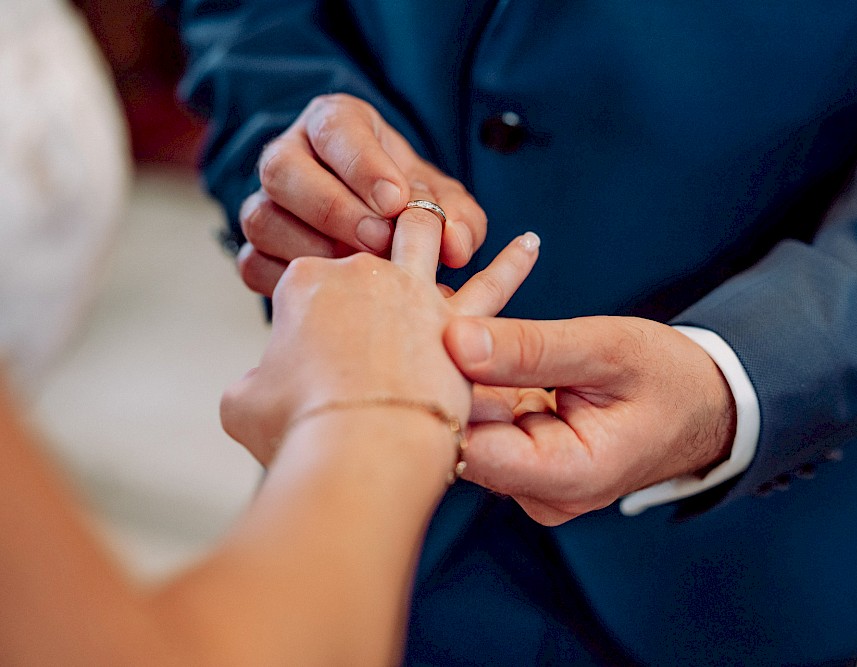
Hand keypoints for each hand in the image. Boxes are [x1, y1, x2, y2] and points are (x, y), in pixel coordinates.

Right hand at [221, 202, 537, 465]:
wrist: (356, 453)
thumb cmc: (297, 430)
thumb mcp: (245, 402)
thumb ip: (257, 381)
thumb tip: (265, 385)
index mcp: (305, 283)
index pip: (305, 275)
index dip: (308, 298)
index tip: (312, 332)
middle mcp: (361, 273)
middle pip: (362, 240)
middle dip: (364, 233)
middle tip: (372, 250)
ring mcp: (413, 292)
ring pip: (425, 238)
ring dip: (430, 224)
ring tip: (441, 221)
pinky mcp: (458, 323)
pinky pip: (495, 284)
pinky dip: (512, 263)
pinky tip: (529, 245)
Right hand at [236, 93, 487, 295]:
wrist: (387, 235)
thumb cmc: (413, 204)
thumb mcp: (445, 202)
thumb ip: (457, 217)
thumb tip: (455, 244)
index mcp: (335, 125)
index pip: (334, 128)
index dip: (362, 165)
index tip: (396, 200)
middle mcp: (290, 155)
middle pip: (281, 169)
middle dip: (332, 209)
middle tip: (378, 240)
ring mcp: (265, 203)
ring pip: (261, 218)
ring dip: (310, 248)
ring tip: (358, 268)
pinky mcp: (255, 249)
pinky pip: (253, 264)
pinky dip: (291, 281)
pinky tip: (332, 290)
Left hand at [443, 316, 736, 524]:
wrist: (704, 406)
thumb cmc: (668, 377)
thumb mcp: (607, 349)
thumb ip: (532, 348)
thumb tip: (454, 339)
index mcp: (568, 477)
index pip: (471, 448)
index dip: (443, 393)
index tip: (431, 335)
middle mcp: (540, 494)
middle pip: (462, 439)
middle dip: (445, 377)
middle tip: (433, 312)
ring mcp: (530, 482)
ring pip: (467, 427)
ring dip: (458, 376)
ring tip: (454, 318)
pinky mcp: (523, 462)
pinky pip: (483, 421)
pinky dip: (476, 381)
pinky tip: (471, 340)